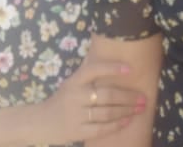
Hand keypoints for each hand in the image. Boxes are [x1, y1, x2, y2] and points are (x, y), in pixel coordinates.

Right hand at [27, 59, 146, 144]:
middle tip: (143, 98)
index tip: (130, 69)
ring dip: (126, 111)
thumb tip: (109, 50)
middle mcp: (75, 97)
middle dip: (128, 97)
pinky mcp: (77, 131)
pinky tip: (127, 120)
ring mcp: (75, 115)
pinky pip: (101, 129)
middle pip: (106, 95)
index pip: (93, 70)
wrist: (39, 122)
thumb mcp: (71, 82)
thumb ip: (88, 71)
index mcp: (74, 81)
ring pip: (106, 113)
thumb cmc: (63, 99)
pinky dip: (116, 125)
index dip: (111, 68)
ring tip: (140, 108)